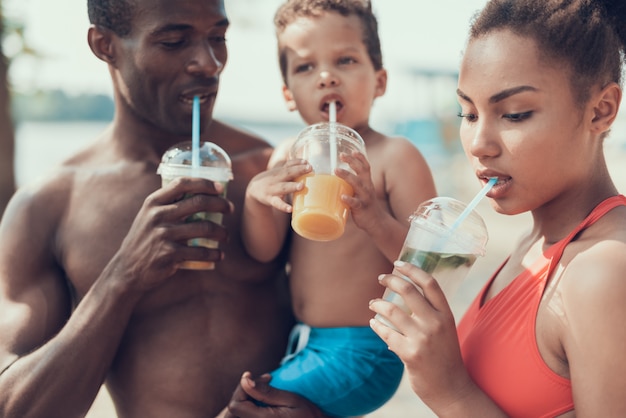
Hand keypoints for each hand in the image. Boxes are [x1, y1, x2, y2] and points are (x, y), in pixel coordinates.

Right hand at [104, 177, 231, 292]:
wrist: (128, 270)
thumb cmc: (145, 240)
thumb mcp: (149, 216)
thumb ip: (169, 205)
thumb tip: (202, 194)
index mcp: (153, 202)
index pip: (182, 183)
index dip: (204, 183)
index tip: (220, 188)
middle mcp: (158, 216)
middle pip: (198, 202)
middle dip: (220, 204)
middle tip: (230, 209)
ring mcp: (163, 235)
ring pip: (204, 228)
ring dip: (221, 231)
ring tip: (226, 236)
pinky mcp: (169, 255)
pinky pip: (200, 251)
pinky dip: (214, 254)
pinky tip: (219, 255)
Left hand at [224, 372, 326, 417]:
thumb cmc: (307, 415)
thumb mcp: (291, 399)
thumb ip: (266, 392)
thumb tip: (244, 380)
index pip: (235, 406)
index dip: (242, 389)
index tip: (257, 378)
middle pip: (232, 413)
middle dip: (243, 393)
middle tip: (263, 382)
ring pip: (236, 416)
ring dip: (244, 401)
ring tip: (262, 391)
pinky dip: (249, 408)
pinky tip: (261, 402)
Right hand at [246, 159, 310, 212]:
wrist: (254, 189)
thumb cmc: (273, 179)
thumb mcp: (279, 171)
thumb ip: (291, 167)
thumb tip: (308, 163)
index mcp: (280, 171)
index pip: (289, 164)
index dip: (298, 162)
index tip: (308, 162)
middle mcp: (277, 178)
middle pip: (288, 173)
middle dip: (298, 170)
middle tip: (309, 169)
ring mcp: (273, 189)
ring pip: (283, 187)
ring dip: (292, 186)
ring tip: (301, 186)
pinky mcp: (270, 199)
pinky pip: (277, 203)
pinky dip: (283, 206)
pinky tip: (290, 209)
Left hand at [335, 151, 384, 232]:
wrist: (376, 222)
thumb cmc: (365, 206)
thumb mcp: (360, 193)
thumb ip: (351, 187)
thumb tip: (333, 181)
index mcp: (367, 183)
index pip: (366, 167)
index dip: (360, 157)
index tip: (352, 150)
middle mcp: (367, 187)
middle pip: (361, 171)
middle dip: (352, 161)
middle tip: (341, 154)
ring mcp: (365, 197)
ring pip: (357, 184)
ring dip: (347, 176)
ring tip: (336, 170)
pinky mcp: (362, 208)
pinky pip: (356, 203)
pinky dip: (349, 199)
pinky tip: (342, 197)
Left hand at [368, 261, 473, 409]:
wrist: (451, 388)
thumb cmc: (444, 356)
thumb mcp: (445, 330)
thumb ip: (430, 312)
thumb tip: (403, 291)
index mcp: (446, 314)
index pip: (430, 283)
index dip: (413, 269)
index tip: (398, 263)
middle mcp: (436, 323)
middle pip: (408, 290)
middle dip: (390, 279)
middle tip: (381, 278)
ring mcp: (423, 339)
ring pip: (391, 310)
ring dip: (377, 304)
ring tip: (373, 304)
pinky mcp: (409, 354)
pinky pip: (385, 332)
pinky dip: (376, 325)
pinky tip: (374, 323)